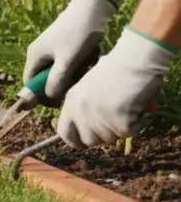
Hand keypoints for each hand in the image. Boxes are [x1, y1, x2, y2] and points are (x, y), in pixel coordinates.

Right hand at [23, 0, 116, 99]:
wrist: (93, 7)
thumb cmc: (78, 34)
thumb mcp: (68, 60)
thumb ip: (56, 80)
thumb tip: (49, 96)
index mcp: (34, 56)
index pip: (29, 83)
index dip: (40, 95)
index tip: (59, 101)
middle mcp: (39, 52)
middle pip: (45, 78)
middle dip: (60, 84)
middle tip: (76, 84)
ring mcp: (52, 48)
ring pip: (58, 71)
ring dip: (71, 74)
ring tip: (85, 69)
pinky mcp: (64, 45)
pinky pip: (67, 62)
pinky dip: (77, 65)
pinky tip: (89, 60)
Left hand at [57, 28, 175, 147]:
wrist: (135, 59)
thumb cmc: (115, 69)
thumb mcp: (86, 86)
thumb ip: (81, 106)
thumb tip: (82, 130)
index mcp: (71, 102)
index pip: (64, 133)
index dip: (74, 140)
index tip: (82, 141)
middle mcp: (82, 112)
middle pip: (88, 140)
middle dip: (100, 135)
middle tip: (112, 121)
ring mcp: (100, 119)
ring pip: (109, 138)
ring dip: (119, 128)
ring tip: (125, 107)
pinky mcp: (121, 123)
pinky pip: (130, 132)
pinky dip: (137, 123)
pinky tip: (136, 106)